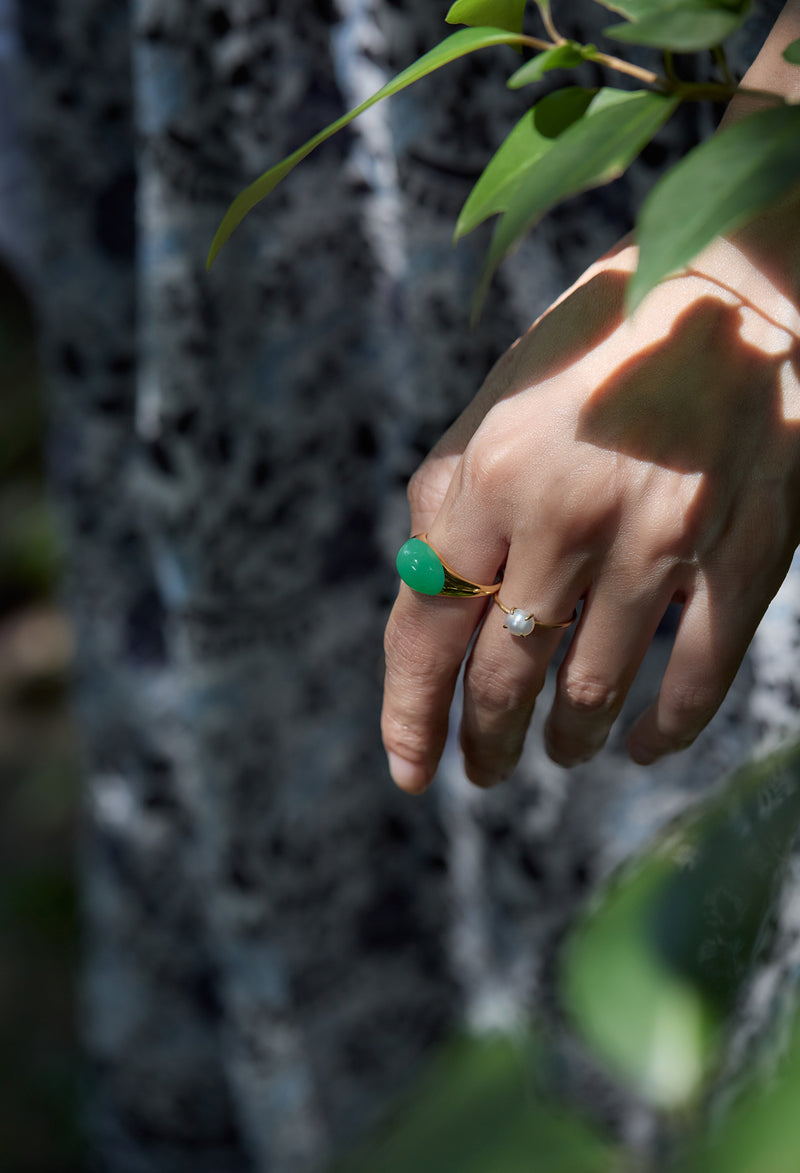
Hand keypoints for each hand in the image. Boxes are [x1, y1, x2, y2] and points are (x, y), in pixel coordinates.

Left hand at [382, 238, 799, 791]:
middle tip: (481, 773)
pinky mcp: (740, 554)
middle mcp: (566, 517)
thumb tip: (430, 598)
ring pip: (595, 689)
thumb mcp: (495, 404)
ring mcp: (660, 541)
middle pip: (504, 674)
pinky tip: (643, 748)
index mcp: (489, 475)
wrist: (734, 288)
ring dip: (567, 740)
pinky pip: (696, 674)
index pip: (427, 627)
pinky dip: (666, 727)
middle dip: (484, 740)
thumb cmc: (596, 343)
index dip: (411, 711)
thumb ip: (452, 501)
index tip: (410, 766)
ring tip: (558, 756)